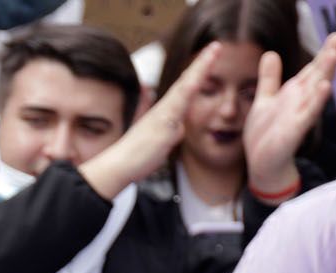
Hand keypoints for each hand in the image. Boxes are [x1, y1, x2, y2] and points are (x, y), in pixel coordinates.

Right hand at [80, 42, 221, 199]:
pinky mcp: (162, 124)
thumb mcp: (162, 140)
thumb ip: (173, 130)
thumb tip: (180, 126)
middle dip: (202, 62)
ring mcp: (164, 113)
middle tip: (216, 45)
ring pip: (185, 87)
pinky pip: (178, 104)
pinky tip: (196, 79)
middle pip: (187, 80)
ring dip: (200, 68)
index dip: (199, 71)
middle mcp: (165, 107)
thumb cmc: (138, 154)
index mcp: (167, 110)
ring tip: (213, 51)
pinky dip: (188, 89)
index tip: (211, 55)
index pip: (186, 86)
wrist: (119, 165)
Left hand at [243, 34, 335, 197]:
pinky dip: (316, 101)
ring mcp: (300, 116)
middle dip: (328, 58)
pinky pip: (308, 114)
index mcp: (296, 93)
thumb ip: (270, 78)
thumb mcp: (265, 100)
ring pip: (315, 91)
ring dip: (325, 74)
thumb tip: (271, 53)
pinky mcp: (295, 130)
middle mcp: (301, 102)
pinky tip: (325, 88)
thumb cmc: (267, 133)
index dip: (322, 54)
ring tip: (334, 55)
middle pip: (317, 76)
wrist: (262, 164)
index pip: (312, 69)